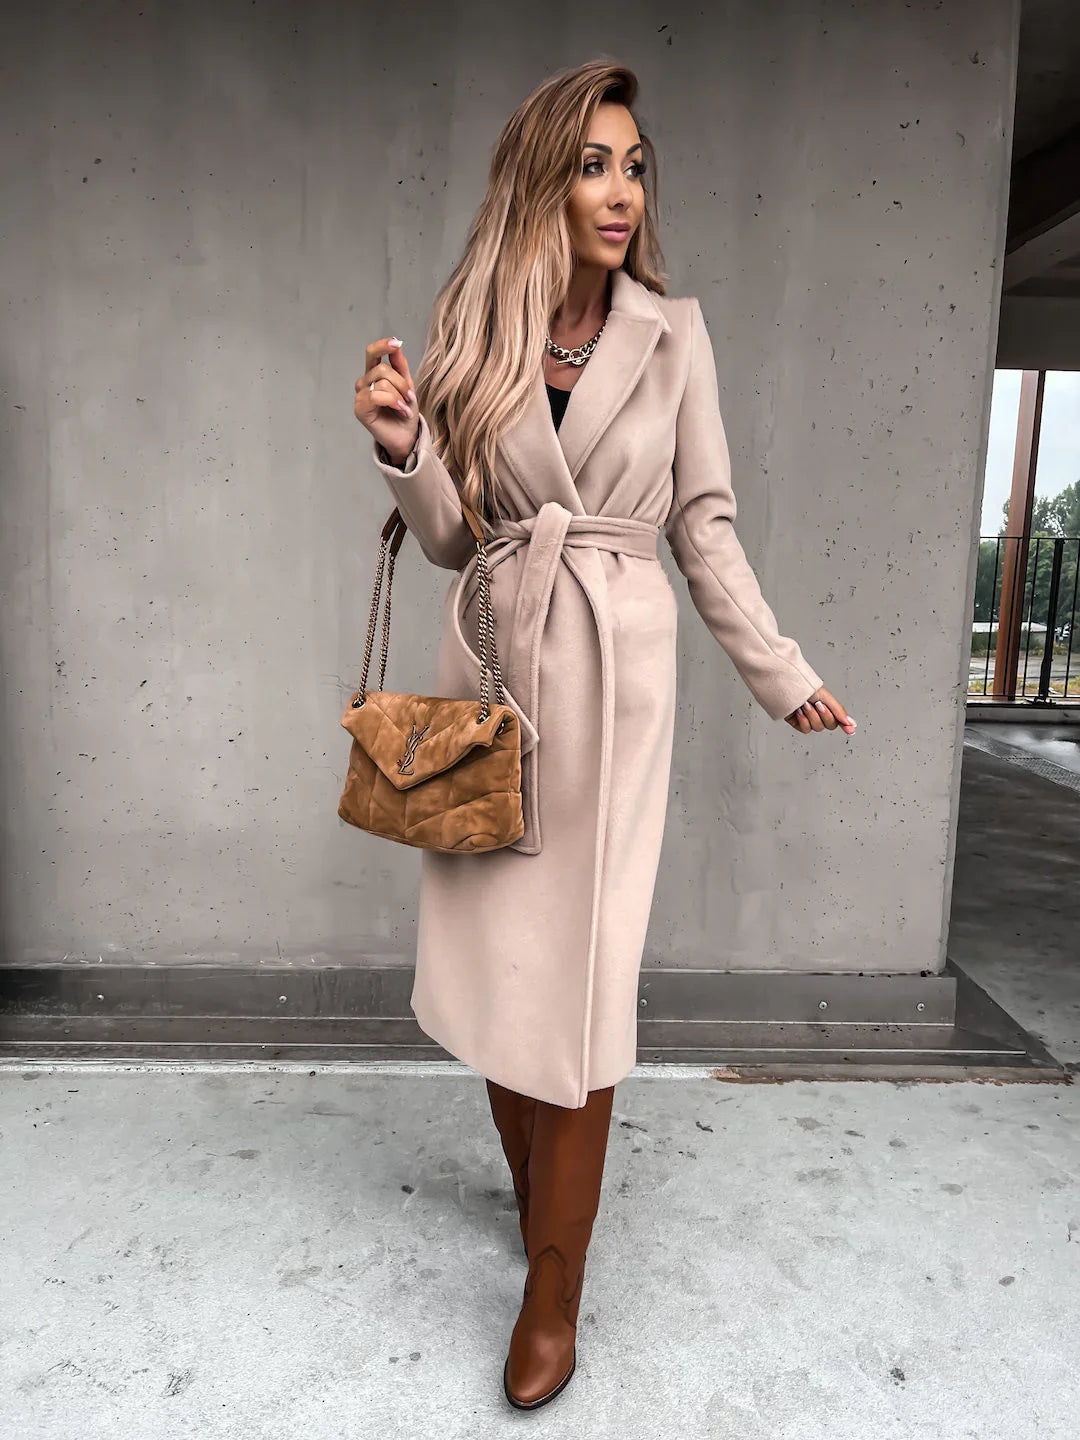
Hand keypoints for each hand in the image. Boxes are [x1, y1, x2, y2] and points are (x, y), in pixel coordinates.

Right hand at [355, 336, 419, 464]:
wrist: (407, 436)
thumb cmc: (405, 413)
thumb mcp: (407, 385)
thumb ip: (400, 366)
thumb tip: (396, 345)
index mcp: (374, 374)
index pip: (372, 353)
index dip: (382, 346)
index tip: (396, 343)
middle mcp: (365, 382)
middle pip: (382, 369)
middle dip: (401, 383)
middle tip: (409, 397)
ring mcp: (361, 395)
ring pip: (382, 382)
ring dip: (399, 396)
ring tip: (404, 408)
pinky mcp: (360, 409)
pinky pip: (376, 395)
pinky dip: (393, 402)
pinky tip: (400, 410)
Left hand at [784, 686, 855, 735]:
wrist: (786, 686)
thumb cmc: (805, 686)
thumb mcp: (826, 697)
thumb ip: (839, 711)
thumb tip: (852, 724)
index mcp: (828, 705)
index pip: (840, 719)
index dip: (845, 725)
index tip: (851, 730)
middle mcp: (819, 713)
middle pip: (830, 725)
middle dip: (825, 715)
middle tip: (818, 704)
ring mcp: (809, 719)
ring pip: (818, 728)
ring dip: (812, 716)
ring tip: (805, 705)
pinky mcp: (798, 723)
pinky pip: (806, 729)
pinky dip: (803, 720)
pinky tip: (799, 711)